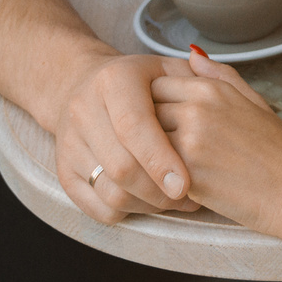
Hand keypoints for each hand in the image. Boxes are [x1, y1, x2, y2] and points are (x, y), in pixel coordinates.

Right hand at [49, 53, 202, 223]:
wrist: (83, 85)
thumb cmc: (141, 81)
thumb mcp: (168, 69)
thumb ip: (198, 76)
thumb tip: (217, 83)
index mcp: (114, 80)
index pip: (134, 126)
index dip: (160, 159)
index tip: (184, 185)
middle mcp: (83, 109)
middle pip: (121, 166)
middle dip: (158, 190)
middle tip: (189, 197)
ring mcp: (69, 143)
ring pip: (109, 191)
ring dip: (147, 204)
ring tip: (174, 201)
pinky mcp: (63, 172)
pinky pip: (97, 207)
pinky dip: (128, 212)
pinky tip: (150, 202)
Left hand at [152, 49, 281, 237]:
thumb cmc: (276, 150)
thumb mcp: (253, 101)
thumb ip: (219, 75)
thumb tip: (191, 54)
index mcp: (211, 88)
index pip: (156, 85)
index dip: (155, 105)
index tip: (163, 123)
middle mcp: (195, 108)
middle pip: (144, 110)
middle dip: (145, 127)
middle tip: (156, 146)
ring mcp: (188, 140)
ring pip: (142, 140)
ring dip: (145, 152)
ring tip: (159, 166)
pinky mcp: (183, 172)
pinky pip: (150, 168)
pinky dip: (153, 175)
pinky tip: (169, 183)